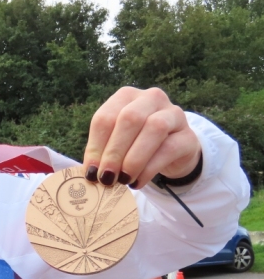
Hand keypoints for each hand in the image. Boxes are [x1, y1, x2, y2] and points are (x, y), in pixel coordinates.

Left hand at [83, 87, 200, 188]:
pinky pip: (169, 148)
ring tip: (123, 180)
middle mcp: (151, 98)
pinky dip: (149, 168)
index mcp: (126, 96)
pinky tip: (138, 182)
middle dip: (114, 152)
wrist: (172, 151)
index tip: (90, 172)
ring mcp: (173, 113)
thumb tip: (91, 174)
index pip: (105, 118)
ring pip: (154, 128)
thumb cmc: (136, 145)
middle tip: (106, 178)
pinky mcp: (188, 135)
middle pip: (129, 118)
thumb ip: (103, 153)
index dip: (96, 146)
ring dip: (134, 159)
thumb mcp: (116, 144)